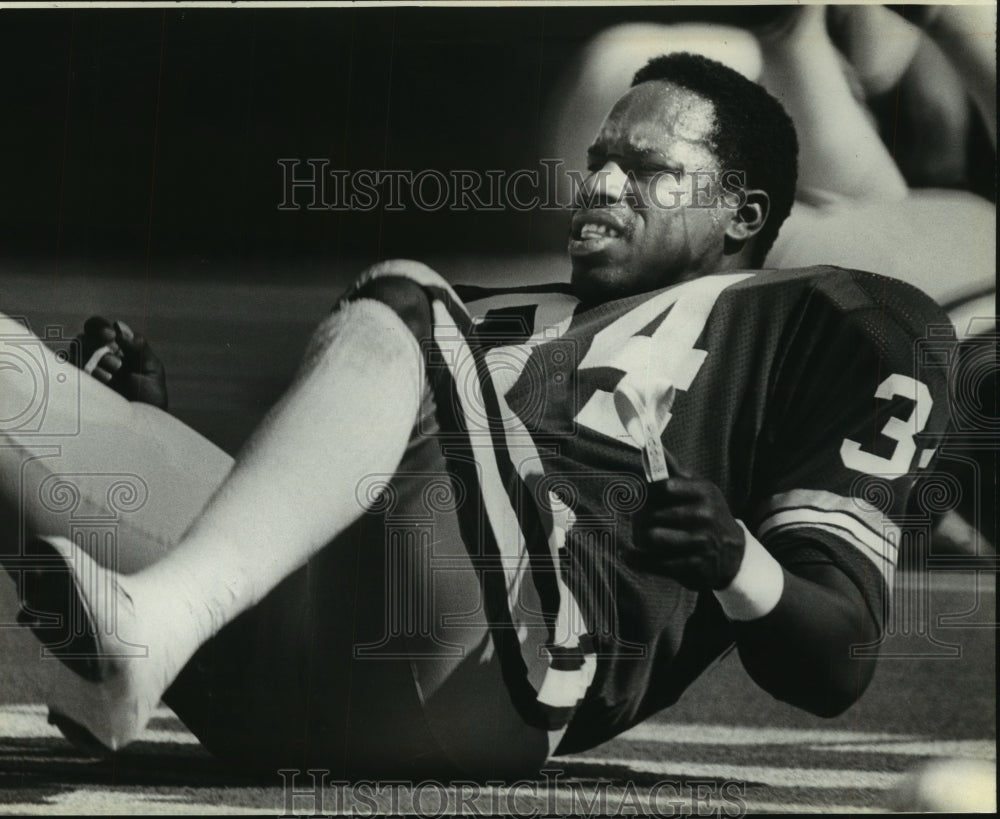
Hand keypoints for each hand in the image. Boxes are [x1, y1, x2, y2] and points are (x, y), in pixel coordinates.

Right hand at [69, 316, 167, 408]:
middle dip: (96, 344)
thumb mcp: (151, 371)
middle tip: (115, 361)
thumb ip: (138, 347)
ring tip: (112, 377)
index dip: (100, 327)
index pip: (98, 329)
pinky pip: (65, 373)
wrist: (141, 431)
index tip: (111, 336)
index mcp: (114, 350)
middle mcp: (95, 361)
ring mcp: (83, 375)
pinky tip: (100, 384)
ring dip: (93, 362)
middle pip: (82, 339)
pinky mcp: (74, 390)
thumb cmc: (150, 402)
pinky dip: (82, 373)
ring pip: (73, 355)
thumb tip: (119, 325)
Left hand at [630, 449, 744, 589]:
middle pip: (651, 514)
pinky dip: (639, 560)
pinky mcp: (693, 565)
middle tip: (639, 522)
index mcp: (703, 491)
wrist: (733, 554)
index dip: (646, 493)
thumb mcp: (698, 489)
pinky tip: (633, 556)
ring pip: (650, 538)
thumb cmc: (708, 515)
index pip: (663, 486)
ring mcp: (699, 542)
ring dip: (640, 539)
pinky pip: (654, 562)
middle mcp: (704, 515)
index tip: (644, 498)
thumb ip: (672, 469)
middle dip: (639, 519)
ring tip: (641, 537)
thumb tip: (648, 444)